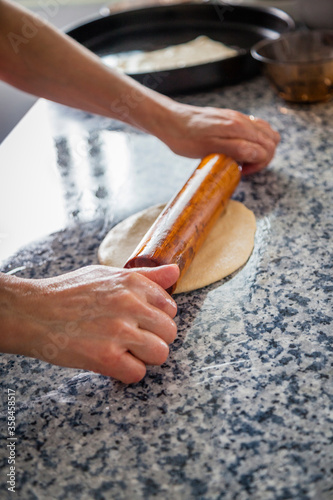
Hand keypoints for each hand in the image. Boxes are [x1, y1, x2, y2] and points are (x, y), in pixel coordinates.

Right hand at [0, 265, 178, 383]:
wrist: (33, 312)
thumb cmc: (68, 292)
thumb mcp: (107, 275)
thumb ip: (145, 277)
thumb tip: (176, 272)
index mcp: (132, 283)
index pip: (171, 307)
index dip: (158, 318)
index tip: (143, 322)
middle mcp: (130, 305)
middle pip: (170, 332)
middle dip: (155, 338)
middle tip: (134, 339)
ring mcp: (119, 331)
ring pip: (160, 354)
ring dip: (145, 357)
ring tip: (126, 352)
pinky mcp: (106, 357)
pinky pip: (138, 374)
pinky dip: (127, 373)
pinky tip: (113, 363)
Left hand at [156, 103, 279, 173]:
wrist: (169, 121)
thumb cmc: (185, 138)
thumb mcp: (209, 148)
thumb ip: (237, 149)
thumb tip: (260, 154)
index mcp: (239, 127)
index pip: (267, 148)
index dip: (259, 164)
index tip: (242, 171)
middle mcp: (242, 120)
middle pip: (271, 139)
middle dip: (263, 157)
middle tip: (244, 167)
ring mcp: (238, 117)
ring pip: (266, 132)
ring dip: (261, 148)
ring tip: (243, 159)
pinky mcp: (231, 118)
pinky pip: (254, 128)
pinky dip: (254, 140)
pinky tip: (238, 148)